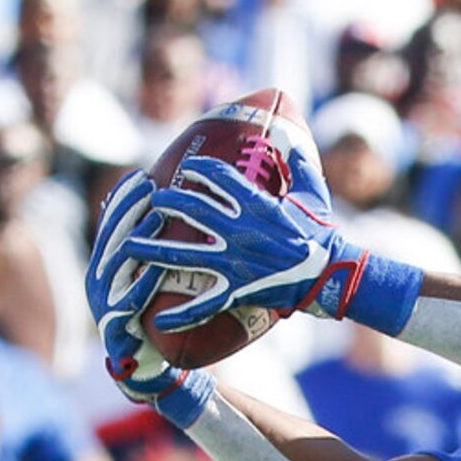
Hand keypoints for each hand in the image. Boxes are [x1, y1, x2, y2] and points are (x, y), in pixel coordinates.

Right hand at [85, 169, 212, 427]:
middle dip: (129, 211)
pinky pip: (129, 300)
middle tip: (149, 188)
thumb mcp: (150, 281)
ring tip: (154, 220)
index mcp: (104, 265)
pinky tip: (156, 270)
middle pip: (112, 236)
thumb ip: (152, 254)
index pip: (112, 223)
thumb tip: (163, 216)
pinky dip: (142, 283)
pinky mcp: (114, 325)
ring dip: (136, 240)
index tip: (143, 176)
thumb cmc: (152, 321)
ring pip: (117, 264)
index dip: (125, 199)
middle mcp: (97, 279)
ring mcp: (102, 302)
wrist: (146, 369)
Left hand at [126, 141, 362, 330]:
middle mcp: (238, 229)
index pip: (216, 176)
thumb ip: (297, 164)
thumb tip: (290, 140)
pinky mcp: (237, 290)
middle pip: (190, 208)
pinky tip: (158, 320)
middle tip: (149, 204)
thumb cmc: (323, 234)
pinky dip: (182, 314)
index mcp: (253, 203)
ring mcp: (234, 261)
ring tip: (128, 249)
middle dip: (165, 204)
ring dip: (153, 251)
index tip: (186, 168)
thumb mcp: (312, 193)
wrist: (331, 274)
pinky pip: (204, 303)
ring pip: (183, 254)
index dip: (197, 169)